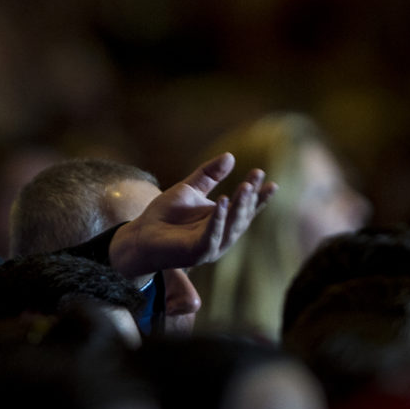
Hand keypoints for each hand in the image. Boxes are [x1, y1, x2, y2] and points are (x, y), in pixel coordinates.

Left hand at [107, 153, 275, 280]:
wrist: (141, 235)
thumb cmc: (165, 214)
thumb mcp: (189, 189)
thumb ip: (209, 175)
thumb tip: (230, 156)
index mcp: (223, 221)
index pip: (246, 208)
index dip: (259, 195)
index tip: (268, 179)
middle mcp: (222, 235)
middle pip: (242, 216)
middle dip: (251, 197)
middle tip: (255, 178)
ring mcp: (212, 246)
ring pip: (232, 226)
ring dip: (240, 207)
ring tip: (246, 187)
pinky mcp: (198, 252)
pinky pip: (212, 236)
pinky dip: (219, 219)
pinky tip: (223, 202)